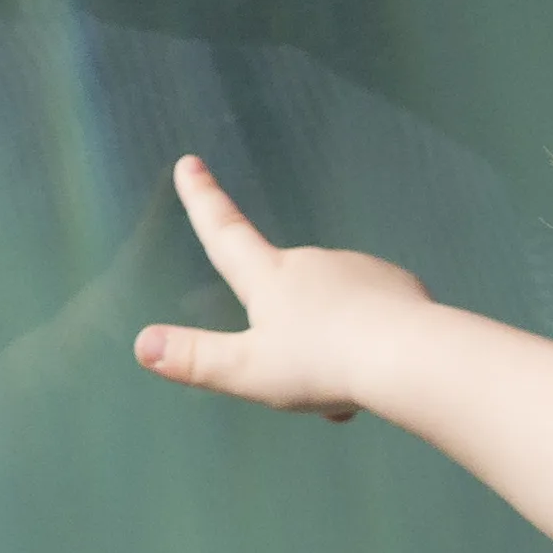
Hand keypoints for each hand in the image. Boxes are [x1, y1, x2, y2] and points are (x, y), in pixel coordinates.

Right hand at [134, 156, 441, 421]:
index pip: (225, 233)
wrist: (411, 356)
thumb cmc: (322, 363)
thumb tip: (141, 344)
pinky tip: (379, 374)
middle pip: (283, 291)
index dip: (202, 200)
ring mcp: (358, 269)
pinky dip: (365, 341)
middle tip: (299, 382)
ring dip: (328, 343)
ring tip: (343, 390)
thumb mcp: (248, 371)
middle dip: (285, 330)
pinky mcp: (397, 285)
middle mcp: (312, 262)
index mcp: (270, 277)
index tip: (189, 162)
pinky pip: (369, 314)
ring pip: (329, 309)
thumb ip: (195, 359)